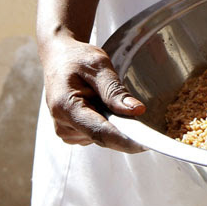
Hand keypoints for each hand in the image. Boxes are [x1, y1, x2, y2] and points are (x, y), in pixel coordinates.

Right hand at [39, 33, 146, 152]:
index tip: (147, 146)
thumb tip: (137, 111)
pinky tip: (102, 105)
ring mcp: (66, 131)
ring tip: (107, 98)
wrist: (59, 59)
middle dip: (125, 131)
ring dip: (114, 123)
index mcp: (65, 107)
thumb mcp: (98, 66)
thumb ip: (115, 90)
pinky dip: (107, 122)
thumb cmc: (77, 59)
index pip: (100, 132)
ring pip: (102, 137)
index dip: (125, 140)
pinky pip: (97, 134)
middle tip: (141, 114)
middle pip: (102, 137)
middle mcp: (63, 125)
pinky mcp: (72, 133)